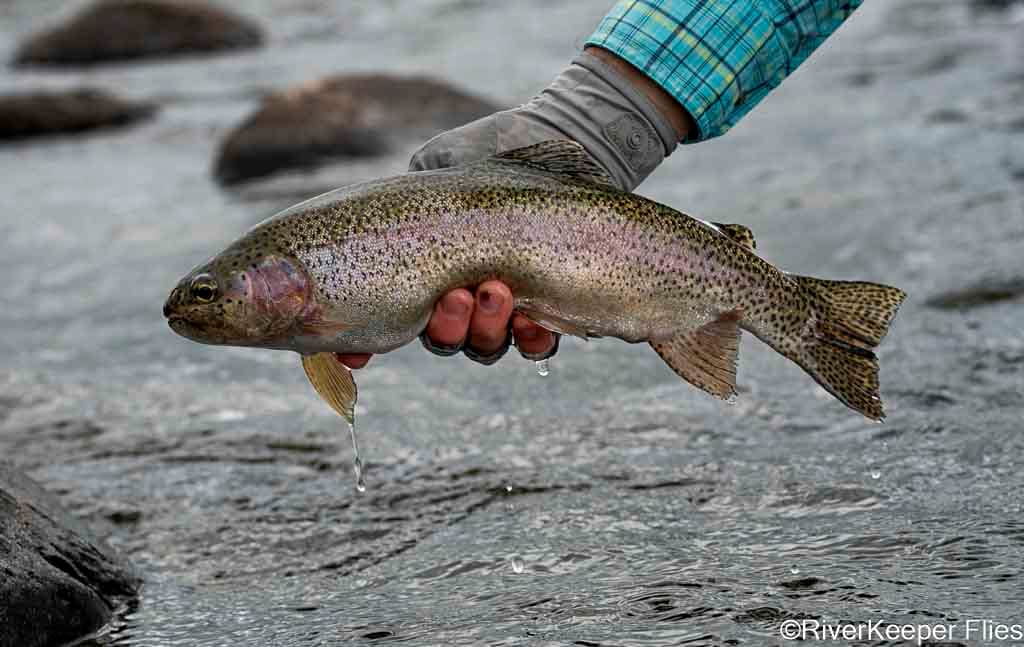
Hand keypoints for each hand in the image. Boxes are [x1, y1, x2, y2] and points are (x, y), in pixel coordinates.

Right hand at [338, 48, 690, 368]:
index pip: (396, 319)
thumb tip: (365, 239)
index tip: (364, 348)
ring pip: (484, 345)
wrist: (558, 135)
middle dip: (446, 325)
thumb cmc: (489, 148)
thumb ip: (400, 203)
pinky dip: (529, 340)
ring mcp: (507, 307)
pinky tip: (530, 319)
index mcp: (428, 271)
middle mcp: (464, 298)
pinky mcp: (552, 309)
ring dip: (485, 329)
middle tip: (456, 295)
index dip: (375, 342)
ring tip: (495, 291)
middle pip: (443, 339)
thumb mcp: (432, 168)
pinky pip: (536, 346)